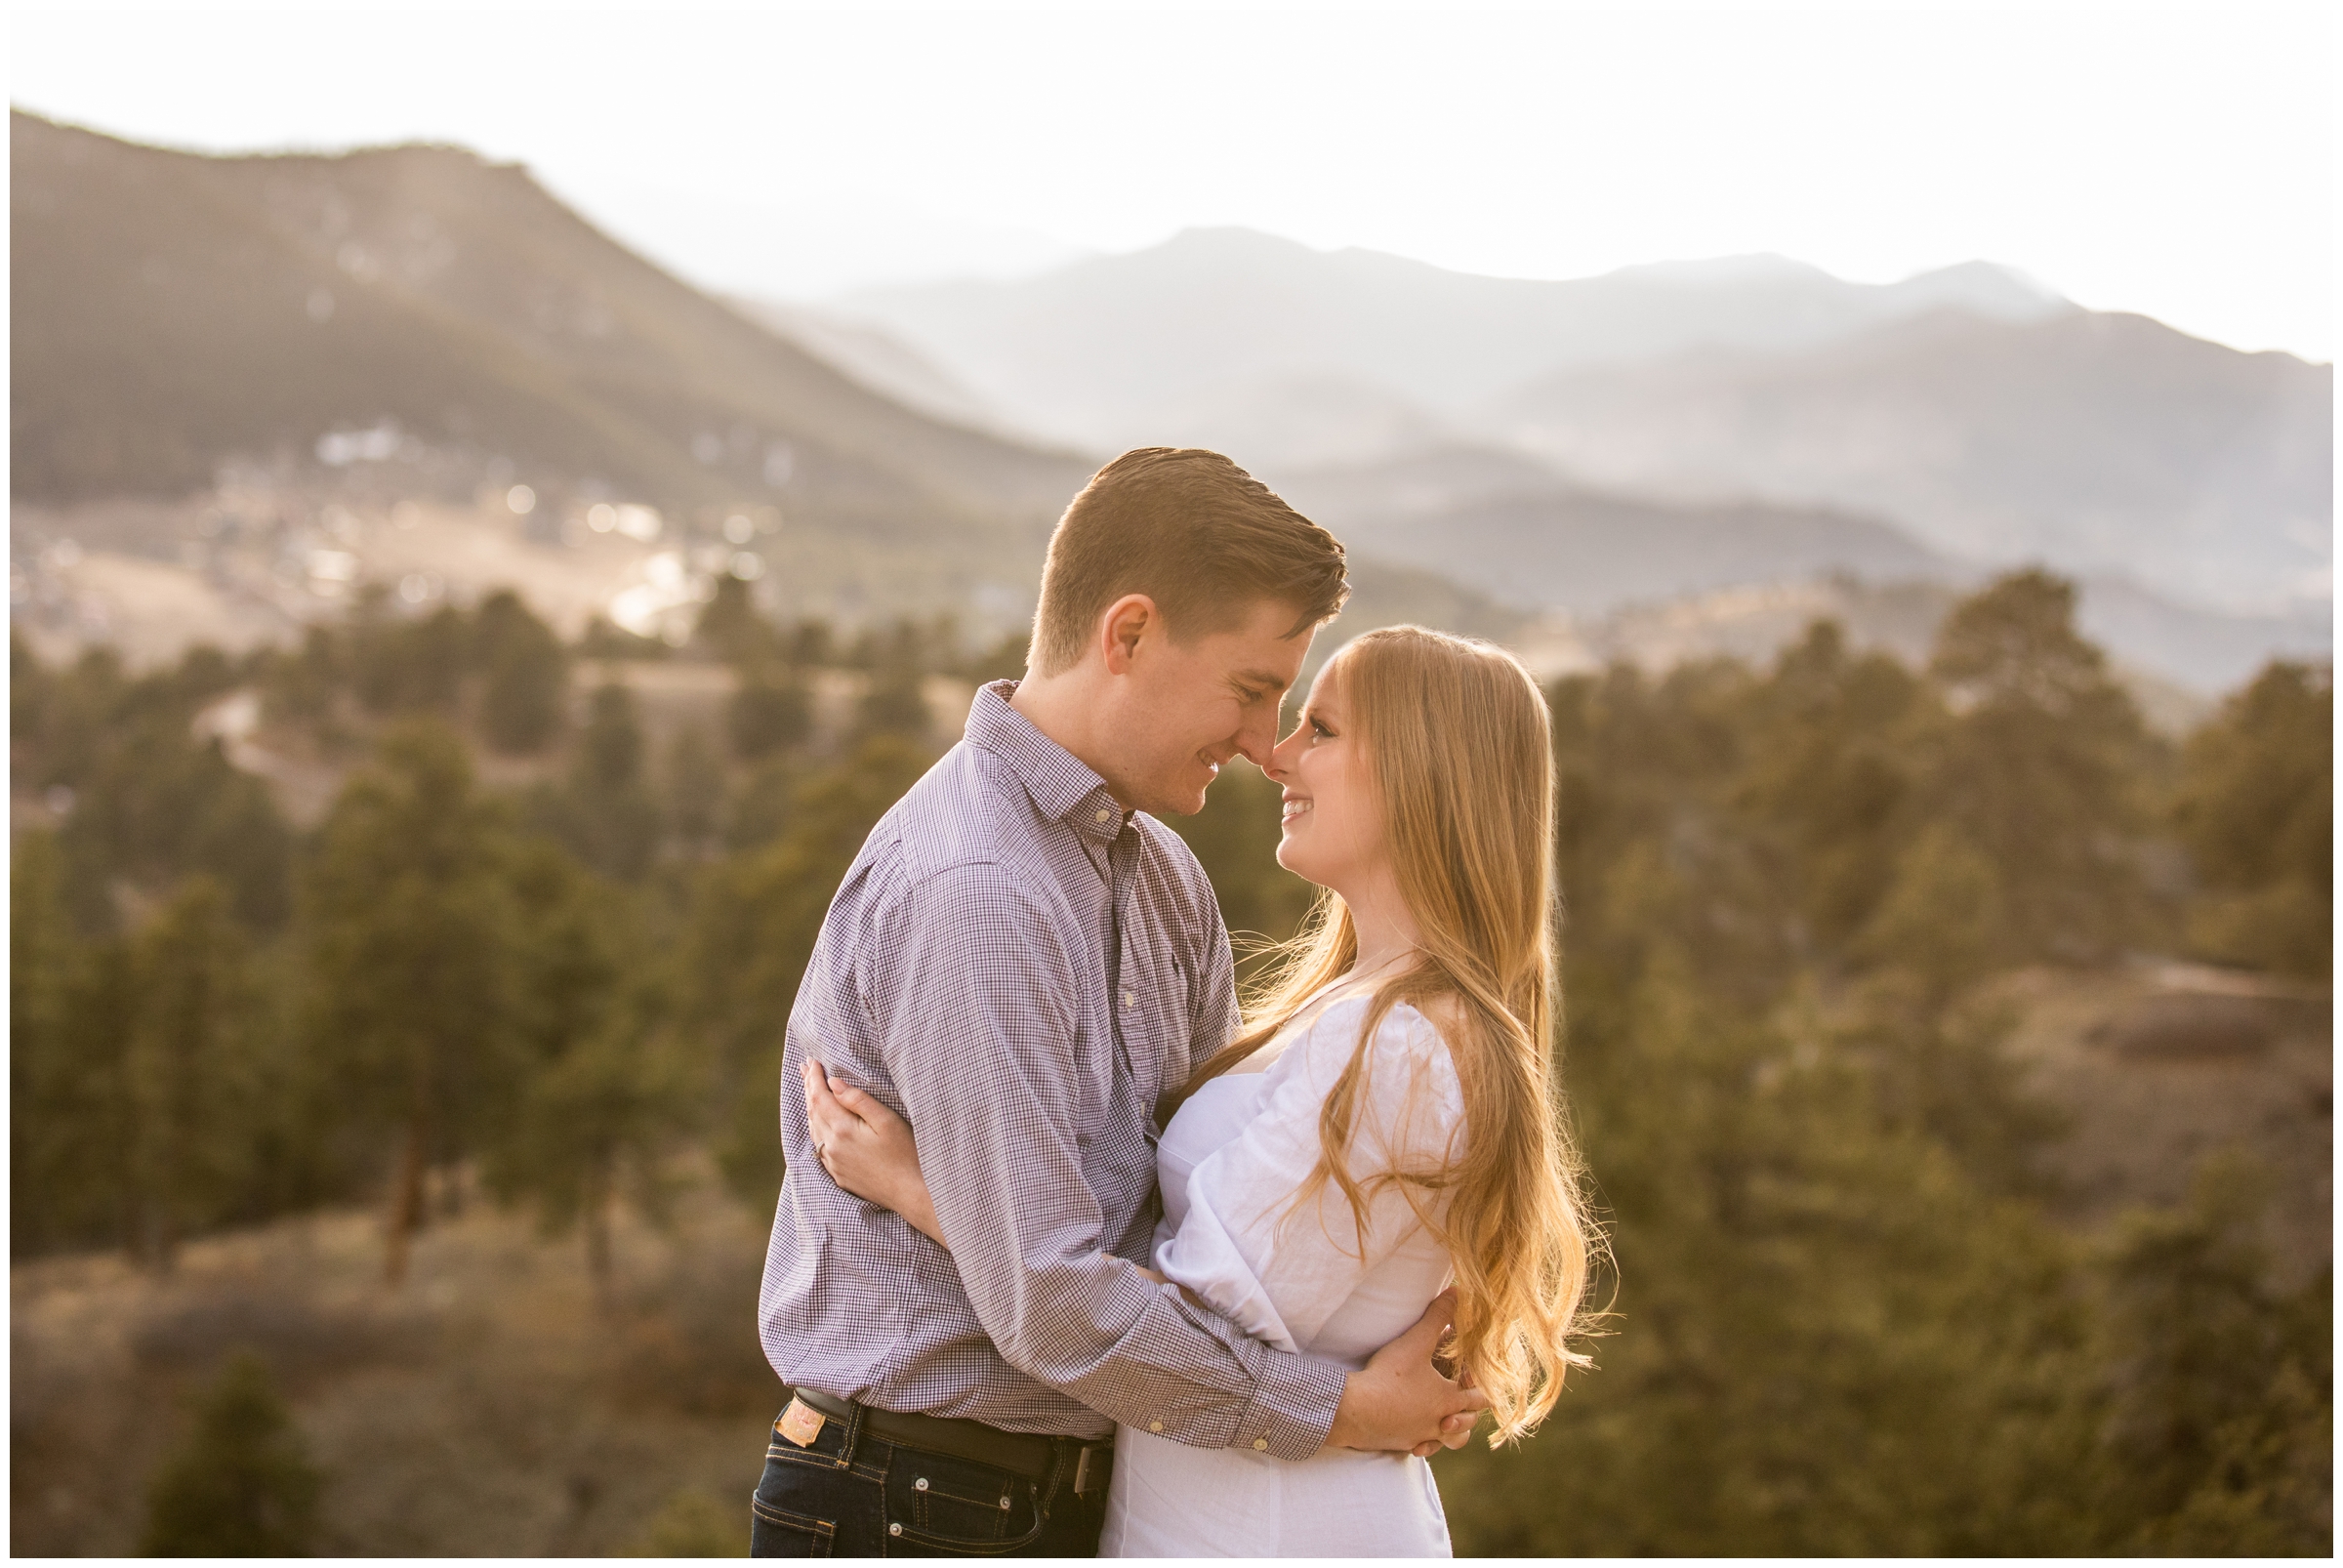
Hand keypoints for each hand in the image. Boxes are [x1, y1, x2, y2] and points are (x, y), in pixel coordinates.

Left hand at [801, 1059, 946, 1246]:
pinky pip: (819, 1146)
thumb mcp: (887, 1121)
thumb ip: (858, 1100)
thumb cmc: (906, 1154)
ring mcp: (833, 1164)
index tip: (811, 1061)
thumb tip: (833, 1083)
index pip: (820, 1097)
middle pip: (812, 1111)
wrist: (911, 1193)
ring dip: (810, 1107)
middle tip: (804, 1068)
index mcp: (843, 1130)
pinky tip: (819, 1122)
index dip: (814, 1078)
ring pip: (814, 1129)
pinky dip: (816, 1128)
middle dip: (808, 1088)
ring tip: (808, 1090)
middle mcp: (832, 1148)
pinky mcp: (838, 1175)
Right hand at [1323, 1289, 1489, 1457]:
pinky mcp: (1402, 1444)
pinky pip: (1424, 1448)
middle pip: (1469, 1423)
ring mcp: (1422, 1436)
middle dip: (1469, 1410)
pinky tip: (1419, 1434)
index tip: (1468, 1374)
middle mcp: (1440, 1422)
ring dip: (1452, 1431)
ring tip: (1445, 1420)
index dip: (1479, 1385)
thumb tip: (1457, 1293)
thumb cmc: (1389, 1378)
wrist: (1355, 1411)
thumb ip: (1437, 1317)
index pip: (1479, 1397)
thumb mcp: (1415, 1341)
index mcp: (1448, 1399)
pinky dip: (1426, 1442)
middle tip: (1462, 1397)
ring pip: (1451, 1442)